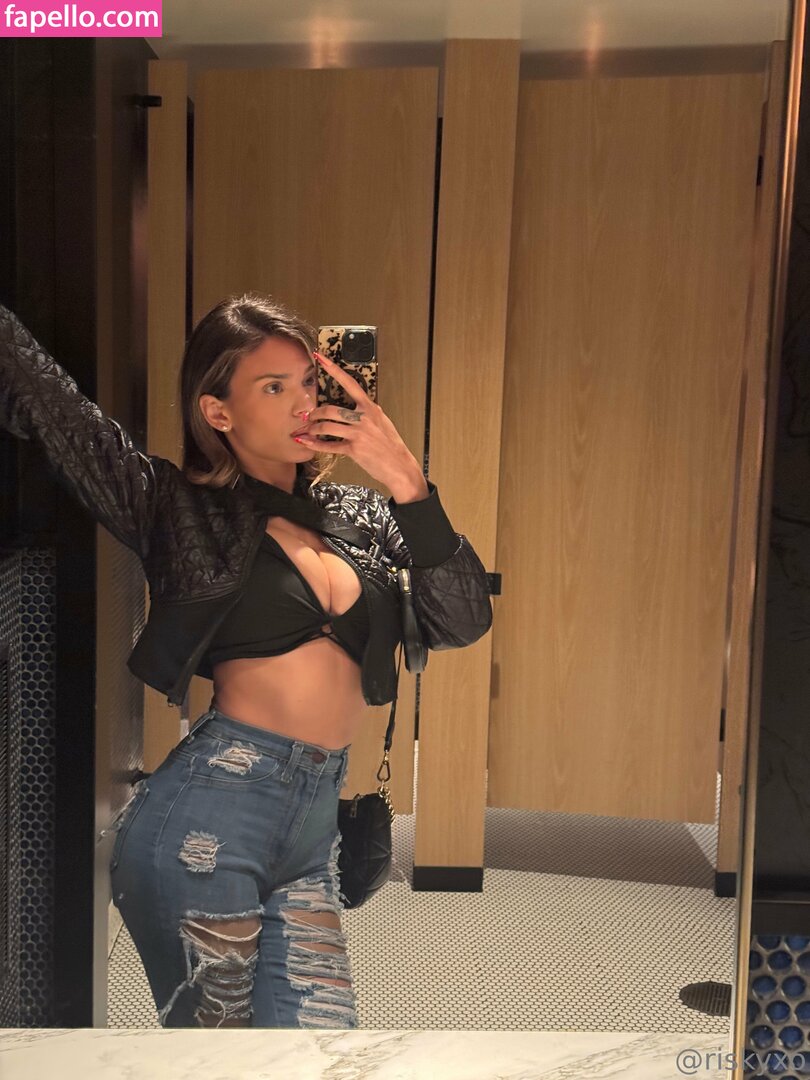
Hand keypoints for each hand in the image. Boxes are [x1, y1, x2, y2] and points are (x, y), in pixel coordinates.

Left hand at [294, 351, 426, 497]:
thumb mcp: (382, 422)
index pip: (349, 383)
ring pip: (326, 426)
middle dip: (315, 413)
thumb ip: (366, 413)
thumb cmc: (391, 445)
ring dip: (313, 428)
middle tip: (309, 416)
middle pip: (330, 409)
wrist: (399, 466)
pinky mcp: (354, 449)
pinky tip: (307, 443)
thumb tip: (351, 409)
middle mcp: (364, 417)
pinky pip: (329, 445)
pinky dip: (315, 445)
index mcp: (370, 408)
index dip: (333, 369)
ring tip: (308, 430)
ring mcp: (359, 433)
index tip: (320, 357)